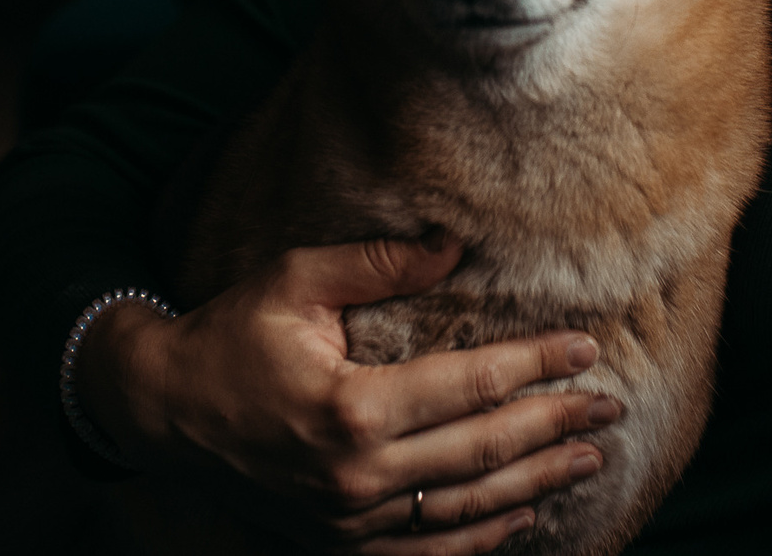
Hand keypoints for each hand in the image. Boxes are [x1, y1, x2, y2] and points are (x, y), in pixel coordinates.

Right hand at [77, 234, 617, 552]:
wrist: (162, 411)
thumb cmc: (229, 336)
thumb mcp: (295, 281)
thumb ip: (377, 264)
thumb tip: (452, 247)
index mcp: (352, 406)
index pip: (472, 386)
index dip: (536, 366)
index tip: (585, 348)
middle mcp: (358, 474)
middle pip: (484, 452)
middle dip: (555, 425)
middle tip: (609, 405)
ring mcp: (350, 520)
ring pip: (467, 510)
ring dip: (537, 484)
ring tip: (589, 457)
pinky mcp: (339, 544)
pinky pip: (427, 552)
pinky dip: (482, 539)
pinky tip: (522, 517)